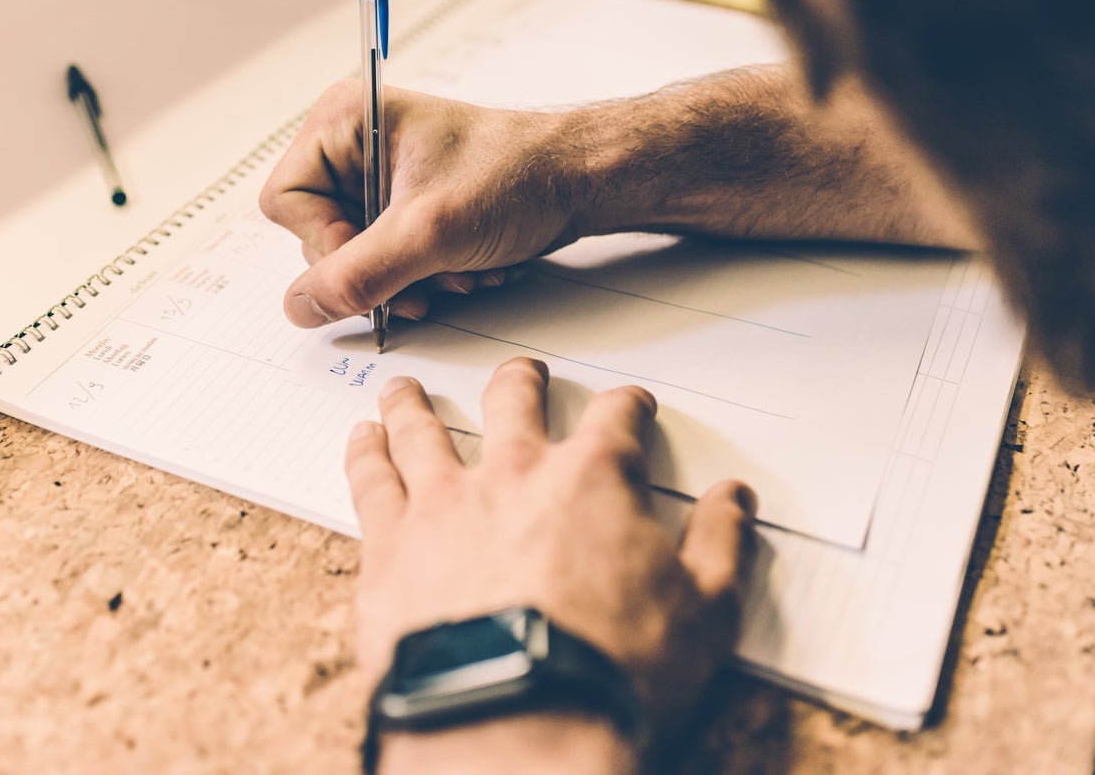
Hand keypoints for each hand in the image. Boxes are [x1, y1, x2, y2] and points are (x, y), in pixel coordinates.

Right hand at [260, 81, 588, 327]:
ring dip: (405, 280)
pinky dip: (422, 276)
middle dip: (377, 270)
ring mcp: (377, 180)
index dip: (325, 244)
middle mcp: (352, 146)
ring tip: (454, 271)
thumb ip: (357, 274)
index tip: (375, 260)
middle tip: (424, 279)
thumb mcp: (428, 231)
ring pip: (355, 259)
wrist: (578, 180)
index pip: (287, 202)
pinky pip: (386, 262)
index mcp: (342, 121)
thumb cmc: (516, 174)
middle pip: (319, 237)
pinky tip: (461, 268)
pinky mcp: (403, 208)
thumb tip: (300, 306)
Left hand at [347, 358, 756, 769]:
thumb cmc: (608, 672)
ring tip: (407, 389)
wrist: (518, 719)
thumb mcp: (705, 612)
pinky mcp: (390, 544)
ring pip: (423, 428)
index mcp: (593, 480)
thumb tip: (733, 501)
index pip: (616, 420)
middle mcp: (514, 473)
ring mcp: (444, 503)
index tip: (632, 405)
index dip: (628, 407)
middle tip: (522, 374)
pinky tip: (360, 438)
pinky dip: (364, 451)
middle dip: (521, 382)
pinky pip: (371, 479)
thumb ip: (718, 544)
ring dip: (416, 403)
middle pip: (512, 403)